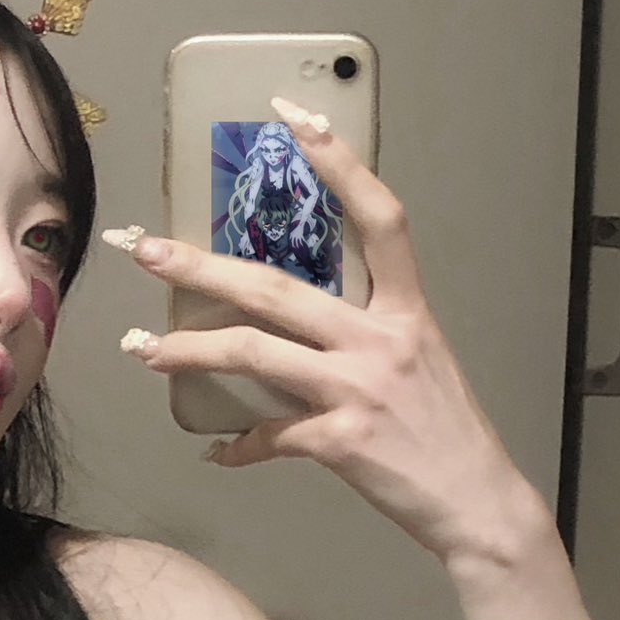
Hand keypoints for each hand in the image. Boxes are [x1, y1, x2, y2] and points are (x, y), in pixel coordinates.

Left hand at [102, 99, 547, 569]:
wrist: (478, 504)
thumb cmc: (445, 434)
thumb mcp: (419, 362)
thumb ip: (365, 333)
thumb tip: (299, 328)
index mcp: (408, 311)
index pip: (379, 218)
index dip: (340, 163)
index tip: (296, 116)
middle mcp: (381, 340)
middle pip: (277, 288)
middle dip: (201, 266)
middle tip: (143, 248)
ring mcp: (360, 390)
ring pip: (255, 353)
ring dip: (188, 349)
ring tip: (141, 347)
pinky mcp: (342, 443)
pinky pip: (270, 436)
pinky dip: (239, 447)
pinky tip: (219, 452)